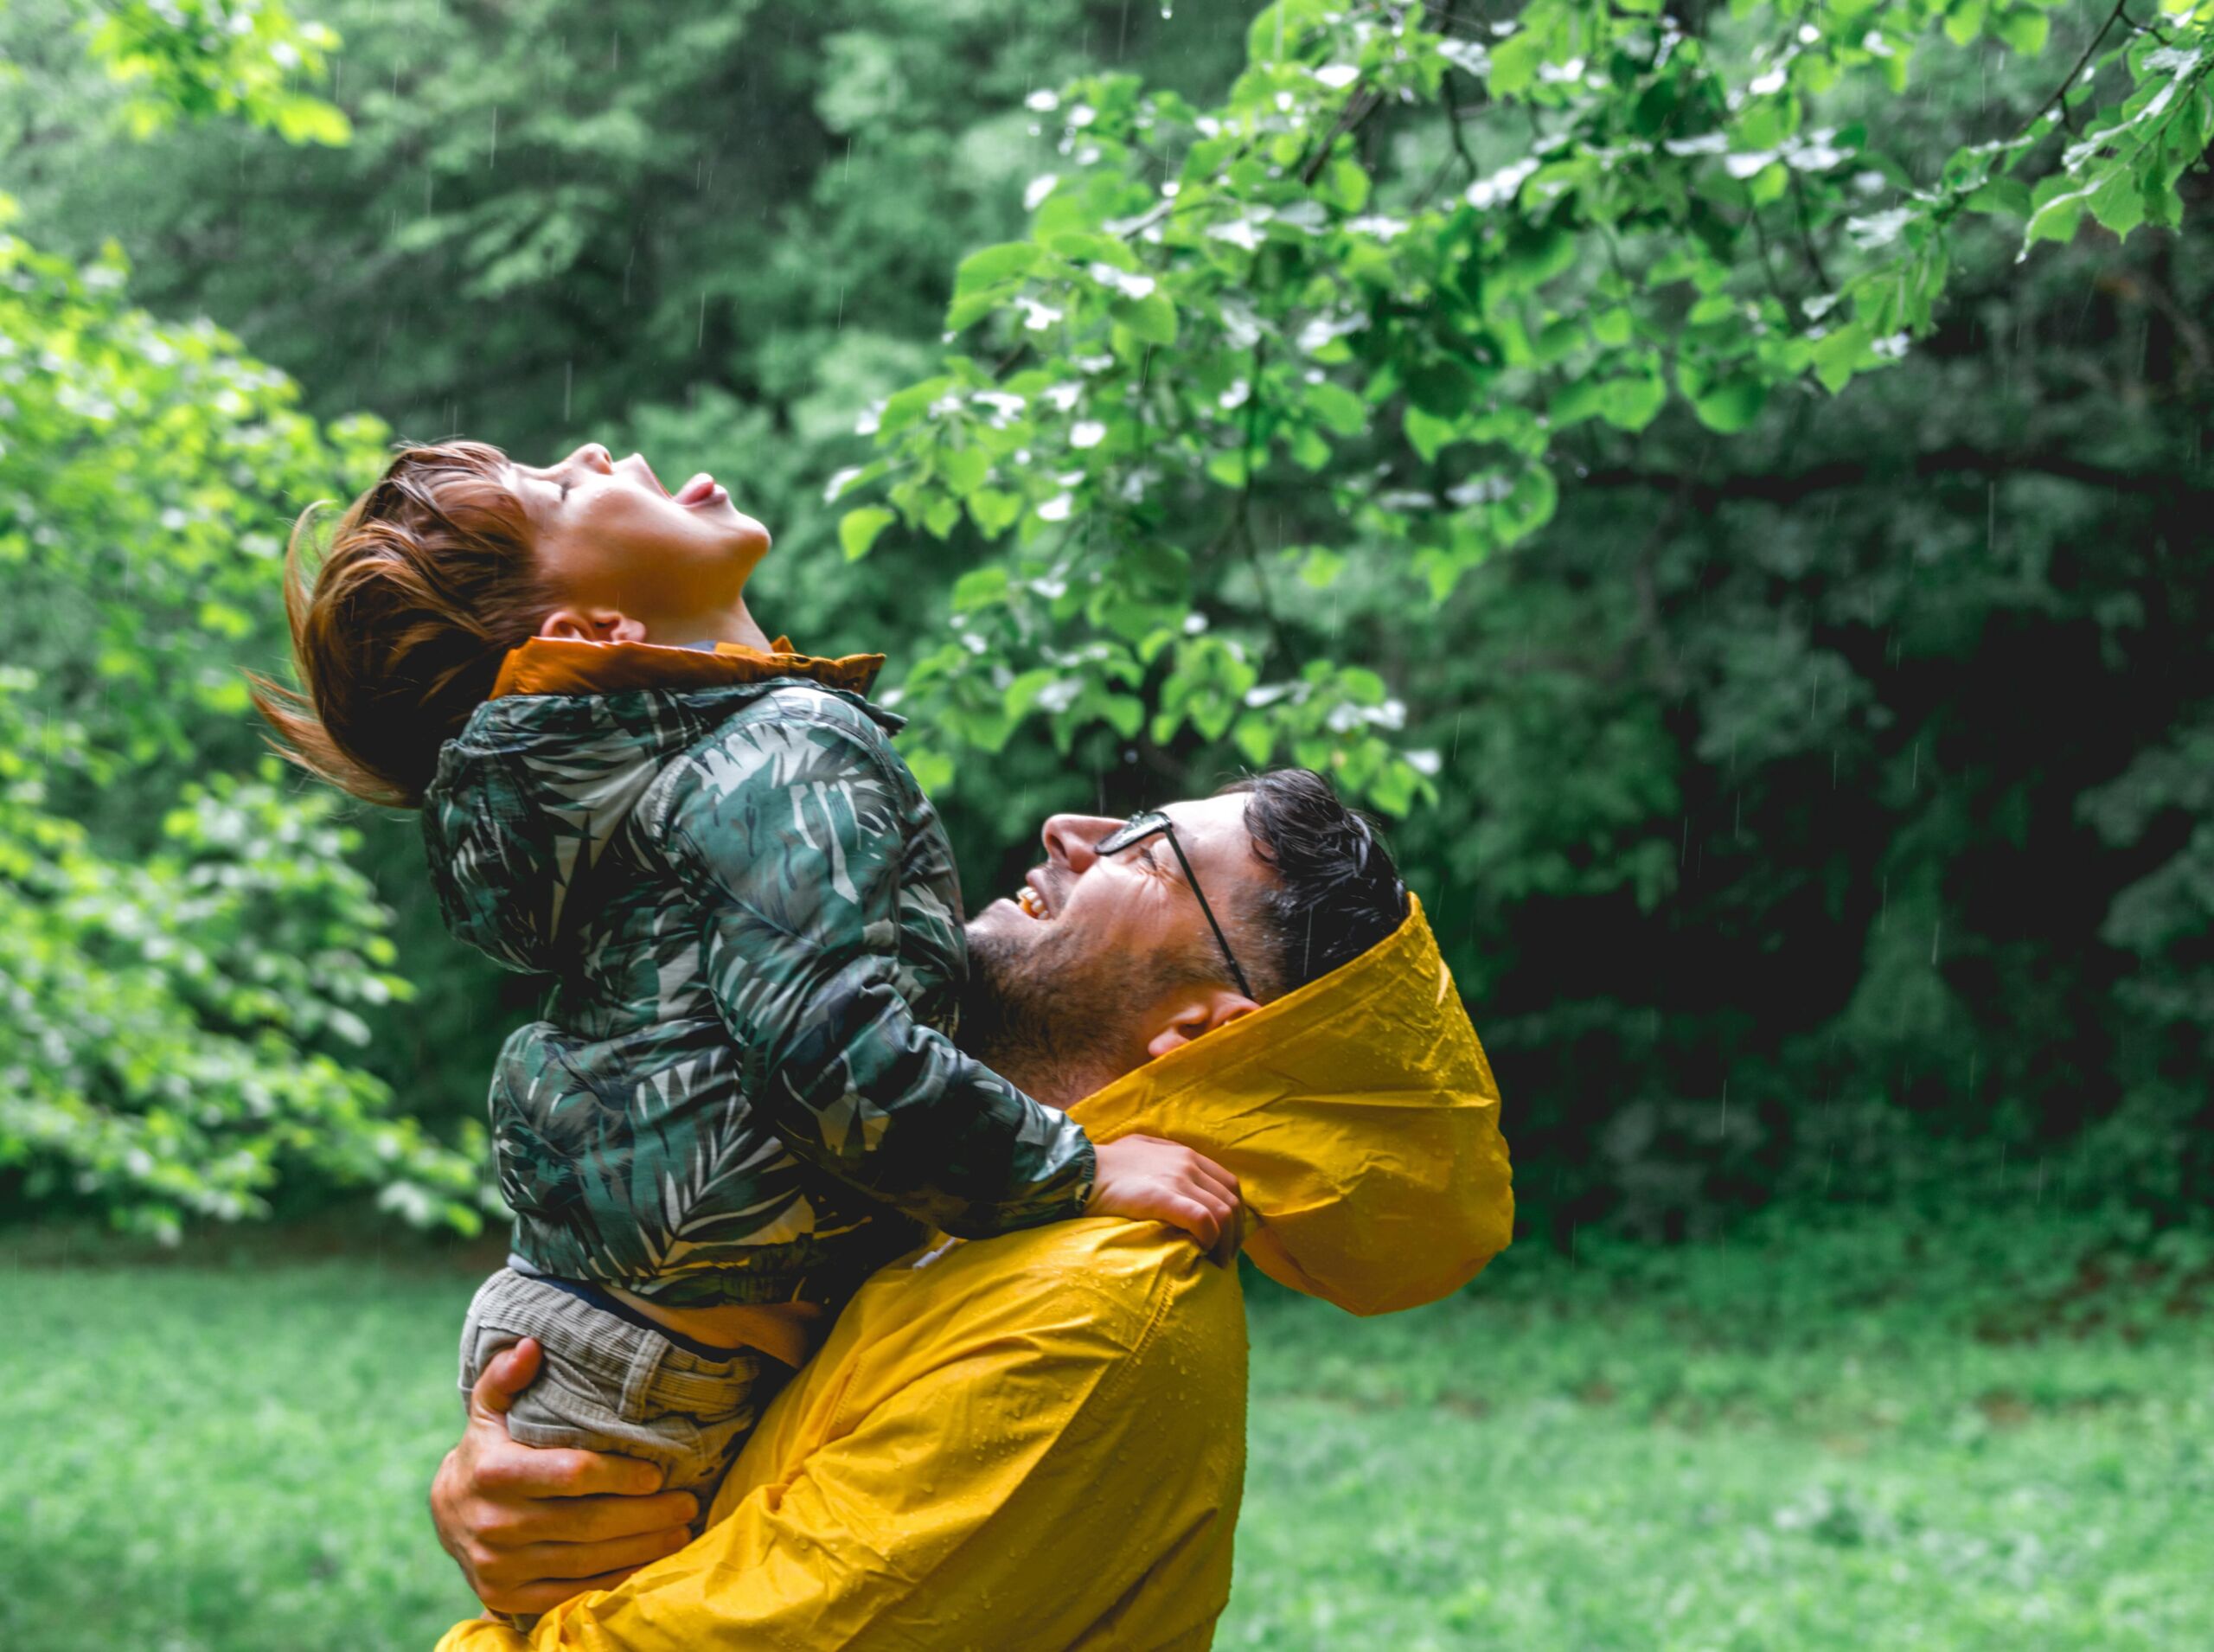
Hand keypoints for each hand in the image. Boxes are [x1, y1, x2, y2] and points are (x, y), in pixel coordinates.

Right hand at [430, 1338, 699, 1618]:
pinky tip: (646, 1563)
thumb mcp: (489, 1410)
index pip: (571, 1475)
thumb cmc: (486, 1451)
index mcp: (494, 1473)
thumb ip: (506, 1377)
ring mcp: (500, 1566)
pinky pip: (572, 1592)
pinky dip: (614, 1579)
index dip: (619, 1474)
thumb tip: (530, 1346)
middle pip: (587, 1523)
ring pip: (586, 1561)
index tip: (658, 1473)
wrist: (447, 1515)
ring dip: (640, 1549)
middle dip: (646, 1515)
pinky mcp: (506, 1597)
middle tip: (688, 1504)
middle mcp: (495, 1524)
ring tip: (680, 1533)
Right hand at [1086, 1133, 1241, 1258]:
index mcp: (1186, 1154)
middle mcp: (1188, 1164)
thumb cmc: (1104, 1165)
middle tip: (1223, 1258)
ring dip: (1224, 1244)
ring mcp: (1177, 1179)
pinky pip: (1203, 1220)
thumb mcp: (1141, 1150)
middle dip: (1234, 1235)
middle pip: (1232, 1202)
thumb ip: (1165, 1159)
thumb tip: (1179, 1181)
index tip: (1226, 1238)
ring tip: (1213, 1264)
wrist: (1077, 1169)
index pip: (1230, 1185)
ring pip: (1223, 1214)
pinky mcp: (1163, 1197)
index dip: (1235, 1216)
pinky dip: (1209, 1239)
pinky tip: (1200, 1252)